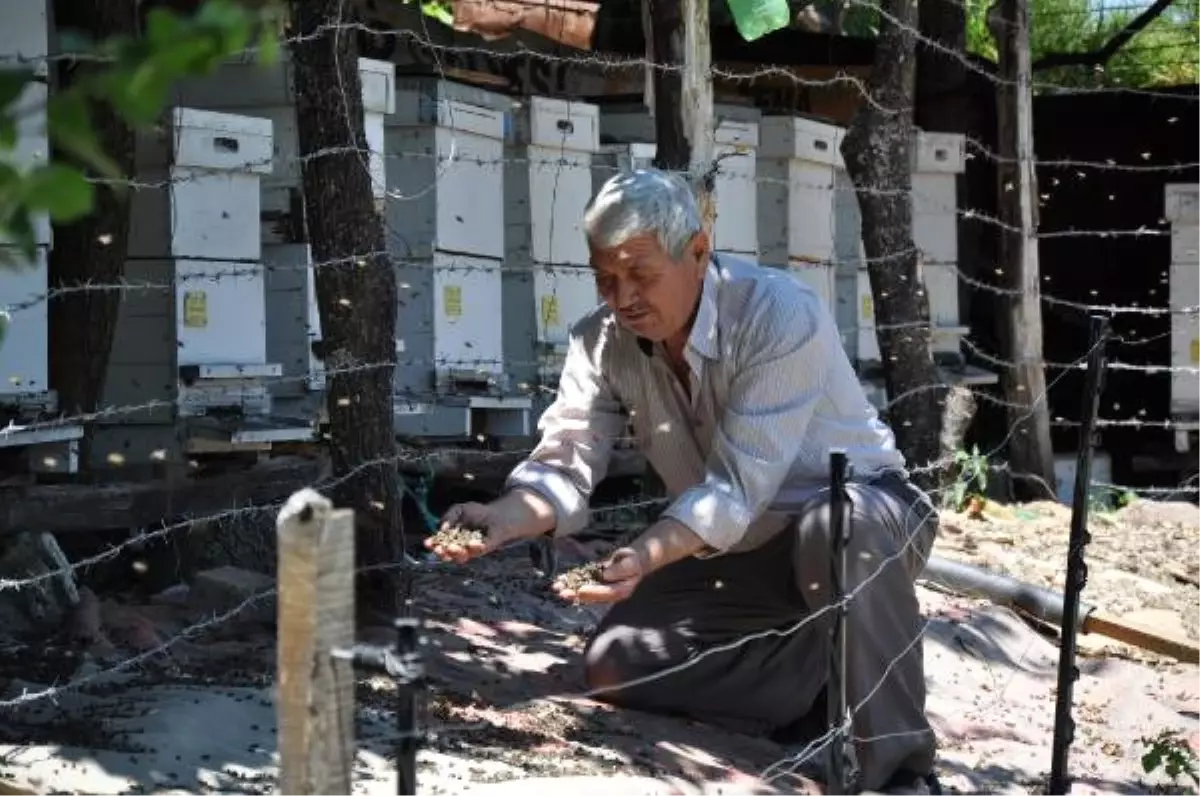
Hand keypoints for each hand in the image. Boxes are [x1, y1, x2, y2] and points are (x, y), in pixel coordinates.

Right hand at [425, 490, 555, 564]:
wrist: (497, 514)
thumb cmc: (478, 512)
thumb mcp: (459, 510)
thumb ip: (449, 516)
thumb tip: (442, 528)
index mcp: (451, 539)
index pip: (439, 545)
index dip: (432, 545)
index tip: (428, 542)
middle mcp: (460, 547)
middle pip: (448, 555)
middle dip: (442, 553)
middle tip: (440, 548)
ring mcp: (471, 551)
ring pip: (460, 558)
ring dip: (456, 553)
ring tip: (453, 547)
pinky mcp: (484, 550)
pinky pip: (477, 552)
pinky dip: (474, 548)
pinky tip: (472, 543)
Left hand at [552, 547, 643, 603]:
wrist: (632, 560)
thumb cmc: (633, 561)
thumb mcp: (630, 562)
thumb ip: (619, 569)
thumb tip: (605, 575)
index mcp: (621, 591)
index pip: (607, 593)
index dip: (594, 592)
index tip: (581, 590)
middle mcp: (609, 593)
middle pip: (592, 596)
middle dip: (576, 594)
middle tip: (562, 593)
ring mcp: (600, 589)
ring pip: (584, 591)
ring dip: (570, 589)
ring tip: (556, 587)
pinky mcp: (594, 583)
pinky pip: (582, 583)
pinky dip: (571, 581)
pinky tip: (560, 580)